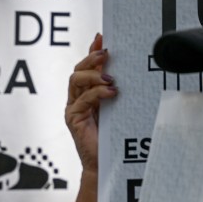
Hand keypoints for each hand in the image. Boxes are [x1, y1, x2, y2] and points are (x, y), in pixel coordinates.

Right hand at [65, 33, 115, 173]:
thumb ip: (118, 91)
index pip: (87, 66)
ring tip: (110, 79)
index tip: (102, 36)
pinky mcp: (73, 119)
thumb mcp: (120, 108)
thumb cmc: (116, 138)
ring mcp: (73, 108)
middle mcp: (77, 99)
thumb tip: (129, 72)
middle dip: (91, 58)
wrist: (108, 164)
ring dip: (93, 75)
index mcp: (88, 94)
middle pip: (78, 69)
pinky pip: (82, 99)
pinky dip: (97, 93)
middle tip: (106, 54)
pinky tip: (111, 93)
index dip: (92, 50)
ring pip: (75, 80)